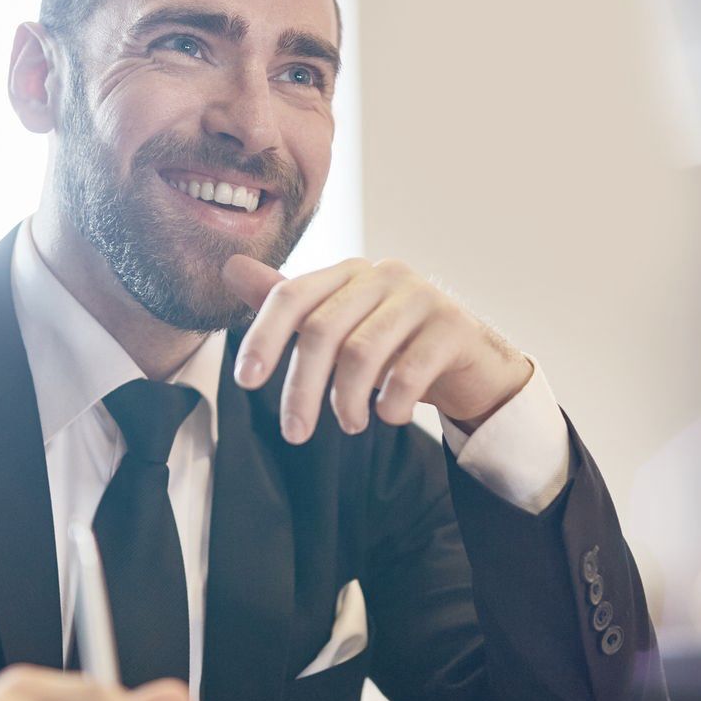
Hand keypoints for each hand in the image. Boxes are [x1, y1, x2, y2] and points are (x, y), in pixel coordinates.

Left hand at [222, 254, 532, 443]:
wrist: (471, 363)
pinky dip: (392, 403)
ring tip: (351, 425)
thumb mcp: (340, 328)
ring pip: (362, 352)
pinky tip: (390, 416)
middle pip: (323, 330)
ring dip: (347, 401)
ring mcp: (421, 297)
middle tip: (295, 432)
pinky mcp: (453, 327)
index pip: (292, 295)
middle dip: (302, 388)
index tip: (245, 381)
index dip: (263, 337)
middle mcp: (383, 274)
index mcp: (348, 272)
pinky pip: (409, 370)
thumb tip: (230, 267)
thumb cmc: (396, 346)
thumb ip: (290, 304)